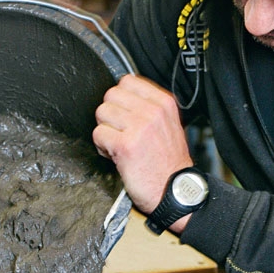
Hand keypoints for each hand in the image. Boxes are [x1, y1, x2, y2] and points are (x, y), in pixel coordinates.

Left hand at [93, 75, 193, 222]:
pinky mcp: (125, 145)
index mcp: (164, 103)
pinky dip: (102, 147)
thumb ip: (150, 108)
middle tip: (119, 131)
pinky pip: (99, 134)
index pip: (128, 81)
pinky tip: (115, 155)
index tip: (124, 115)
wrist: (175, 192)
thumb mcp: (169, 126)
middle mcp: (152, 112)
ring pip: (102, 112)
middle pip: (111, 95)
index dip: (121, 99)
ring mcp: (139, 127)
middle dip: (110, 114)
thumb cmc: (169, 164)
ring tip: (117, 144)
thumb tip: (124, 97)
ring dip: (105, 130)